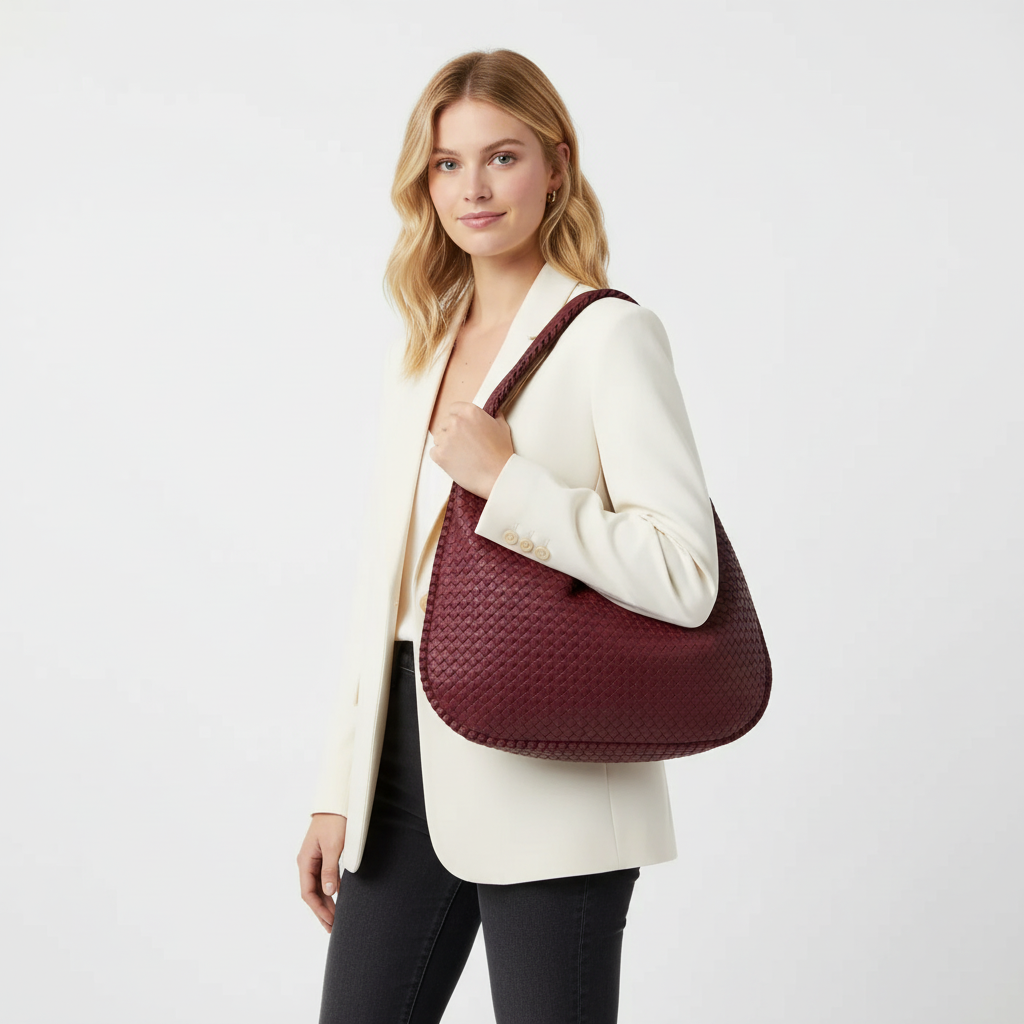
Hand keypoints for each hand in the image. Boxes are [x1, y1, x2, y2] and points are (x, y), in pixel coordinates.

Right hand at [297, 812, 346, 932]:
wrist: (336, 804)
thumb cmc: (334, 822)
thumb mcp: (332, 846)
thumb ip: (330, 869)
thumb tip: (329, 892)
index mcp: (305, 861)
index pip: (308, 893)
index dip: (318, 909)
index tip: (329, 922)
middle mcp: (307, 863)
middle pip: (312, 893)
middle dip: (321, 911)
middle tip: (332, 928)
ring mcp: (314, 860)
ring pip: (317, 888)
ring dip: (325, 904)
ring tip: (333, 920)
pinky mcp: (322, 857)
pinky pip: (323, 879)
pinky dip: (328, 892)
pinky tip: (335, 900)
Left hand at [430, 403, 512, 498]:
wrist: (498, 475)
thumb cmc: (501, 453)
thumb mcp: (502, 428)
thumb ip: (495, 417)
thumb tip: (494, 412)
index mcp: (470, 412)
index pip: (453, 408)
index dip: (457, 418)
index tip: (461, 427)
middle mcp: (455, 422)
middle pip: (444, 423)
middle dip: (450, 432)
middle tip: (462, 444)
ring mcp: (446, 438)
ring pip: (438, 437)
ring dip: (445, 444)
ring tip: (460, 454)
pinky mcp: (439, 454)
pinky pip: (433, 451)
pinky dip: (441, 457)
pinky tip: (454, 461)